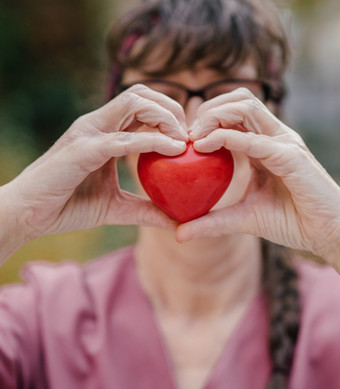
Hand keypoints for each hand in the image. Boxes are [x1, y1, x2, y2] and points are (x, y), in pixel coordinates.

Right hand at [2, 84, 187, 241]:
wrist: (28, 215)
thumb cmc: (68, 207)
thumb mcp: (115, 207)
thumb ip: (145, 211)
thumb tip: (176, 223)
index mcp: (104, 133)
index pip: (141, 107)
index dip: (169, 116)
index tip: (188, 139)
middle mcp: (96, 125)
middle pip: (141, 94)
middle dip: (171, 108)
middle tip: (189, 135)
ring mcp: (88, 133)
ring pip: (133, 102)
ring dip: (165, 116)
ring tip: (183, 140)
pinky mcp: (81, 149)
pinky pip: (122, 138)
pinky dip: (151, 141)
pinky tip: (174, 150)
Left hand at [177, 88, 339, 258]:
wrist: (330, 235)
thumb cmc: (292, 222)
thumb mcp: (244, 219)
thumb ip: (213, 221)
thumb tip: (178, 234)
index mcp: (265, 145)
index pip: (234, 114)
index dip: (207, 119)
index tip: (185, 140)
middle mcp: (275, 137)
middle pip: (238, 100)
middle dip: (208, 109)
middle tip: (187, 134)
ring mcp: (285, 143)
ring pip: (246, 107)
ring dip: (215, 115)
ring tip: (194, 137)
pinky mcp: (291, 157)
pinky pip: (254, 139)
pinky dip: (227, 138)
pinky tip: (205, 146)